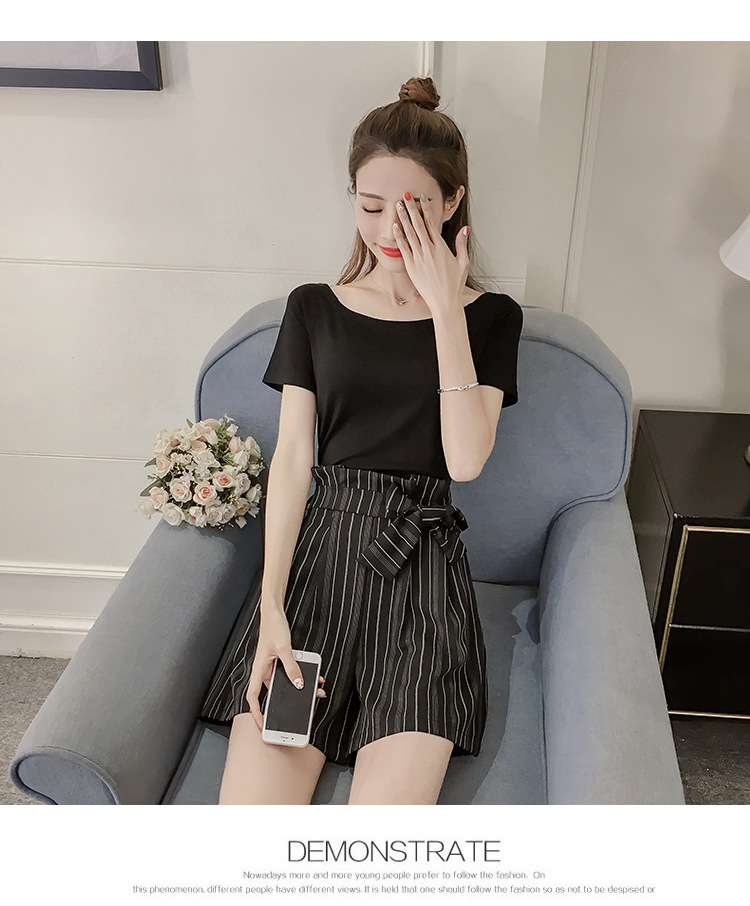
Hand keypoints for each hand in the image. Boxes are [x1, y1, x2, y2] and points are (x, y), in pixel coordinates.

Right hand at [245, 610, 325, 731]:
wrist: (274, 613)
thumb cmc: (273, 628)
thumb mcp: (284, 648)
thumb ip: (291, 667)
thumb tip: (298, 684)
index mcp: (259, 669)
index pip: (253, 696)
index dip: (256, 712)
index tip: (262, 724)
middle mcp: (264, 670)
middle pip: (273, 692)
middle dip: (286, 702)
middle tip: (299, 711)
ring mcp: (272, 666)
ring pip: (285, 683)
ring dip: (298, 688)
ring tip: (313, 691)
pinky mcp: (280, 661)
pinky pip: (290, 673)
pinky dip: (301, 676)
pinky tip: (313, 676)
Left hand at [392, 191, 469, 316]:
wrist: (444, 302)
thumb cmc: (454, 285)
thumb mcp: (463, 262)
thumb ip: (461, 244)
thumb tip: (465, 229)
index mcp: (442, 247)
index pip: (432, 223)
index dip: (426, 210)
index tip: (422, 198)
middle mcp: (429, 250)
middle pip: (418, 224)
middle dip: (412, 209)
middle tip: (406, 195)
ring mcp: (419, 258)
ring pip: (409, 233)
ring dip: (403, 218)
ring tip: (398, 205)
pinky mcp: (411, 266)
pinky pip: (403, 248)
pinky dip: (399, 236)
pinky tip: (395, 226)